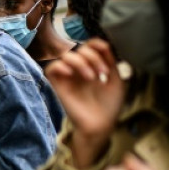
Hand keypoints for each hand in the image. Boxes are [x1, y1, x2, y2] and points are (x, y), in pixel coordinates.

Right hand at [45, 38, 125, 168]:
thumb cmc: (109, 106)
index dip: (97, 45)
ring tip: (91, 77)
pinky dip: (61, 66)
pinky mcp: (59, 86)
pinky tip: (72, 74)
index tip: (107, 54)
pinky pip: (51, 68)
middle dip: (93, 57)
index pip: (89, 46)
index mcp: (92, 67)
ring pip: (66, 56)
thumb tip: (104, 45)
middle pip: (79, 49)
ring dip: (81, 62)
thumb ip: (111, 62)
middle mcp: (79, 70)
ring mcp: (68, 77)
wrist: (101, 124)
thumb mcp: (117, 80)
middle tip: (102, 72)